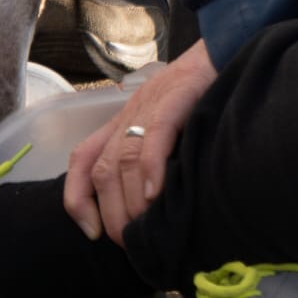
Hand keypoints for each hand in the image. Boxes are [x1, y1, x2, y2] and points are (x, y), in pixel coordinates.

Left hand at [63, 39, 217, 245]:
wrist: (220, 53)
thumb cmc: (196, 98)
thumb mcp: (165, 129)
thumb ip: (153, 160)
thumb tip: (153, 210)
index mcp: (120, 126)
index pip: (82, 161)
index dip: (77, 199)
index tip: (91, 232)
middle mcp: (126, 118)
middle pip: (101, 171)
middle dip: (111, 214)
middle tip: (131, 244)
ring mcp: (148, 109)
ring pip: (123, 160)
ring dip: (130, 202)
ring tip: (145, 232)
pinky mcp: (173, 101)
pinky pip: (153, 136)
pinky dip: (152, 168)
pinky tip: (158, 195)